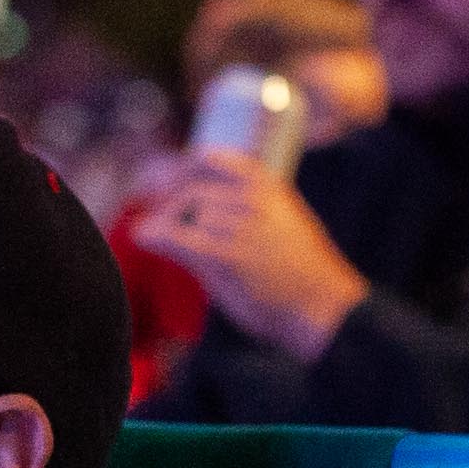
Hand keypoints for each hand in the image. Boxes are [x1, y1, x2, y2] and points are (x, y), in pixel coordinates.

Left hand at [136, 151, 373, 361]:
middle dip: (168, 204)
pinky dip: (153, 234)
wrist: (323, 307)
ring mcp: (238, 225)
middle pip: (190, 190)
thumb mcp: (283, 222)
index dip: (181, 170)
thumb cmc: (304, 272)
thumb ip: (248, 206)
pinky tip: (144, 237)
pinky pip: (174, 236)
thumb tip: (202, 203)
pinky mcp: (224, 255)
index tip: (168, 183)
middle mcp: (251, 198)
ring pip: (182, 214)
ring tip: (159, 238)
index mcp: (267, 185)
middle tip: (158, 221)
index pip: (209, 160)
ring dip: (165, 226)